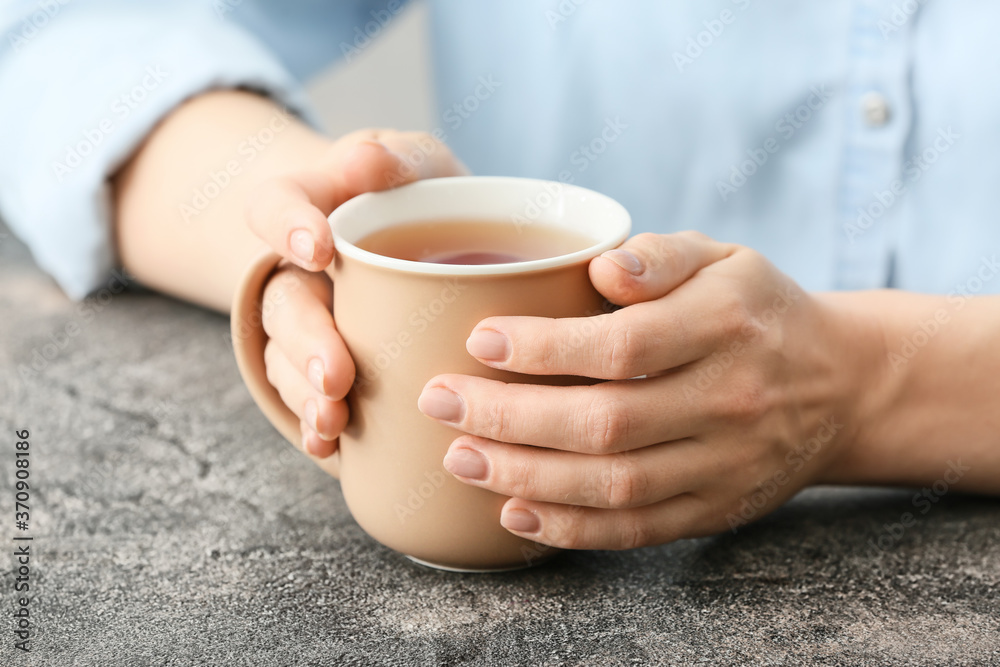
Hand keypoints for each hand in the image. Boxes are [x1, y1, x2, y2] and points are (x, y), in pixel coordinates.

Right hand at [251, 129, 467, 456]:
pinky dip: (314, 423)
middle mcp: (297, 271)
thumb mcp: (414, 161)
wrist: (423, 243)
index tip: (320, 247)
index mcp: (308, 208)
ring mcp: (308, 323)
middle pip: (283, 304)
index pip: (274, 206)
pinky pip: (306, 398)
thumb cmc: (415, 195)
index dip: (287, 227)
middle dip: (305, 340)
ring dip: (304, 393)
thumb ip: (394, 158)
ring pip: (286, 360)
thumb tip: (367, 163)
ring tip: (331, 422)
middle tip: (334, 372)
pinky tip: (331, 449)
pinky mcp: (324, 366)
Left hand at [417, 232, 871, 548]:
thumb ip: (661, 256)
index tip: (479, 339)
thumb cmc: (757, 312)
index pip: (624, 345)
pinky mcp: (716, 508)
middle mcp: (729, 400)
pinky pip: (637, 530)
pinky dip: (570, 528)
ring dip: (525, 475)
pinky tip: (514, 511)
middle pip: (606, 423)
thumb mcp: (724, 258)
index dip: (544, 348)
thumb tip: (600, 267)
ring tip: (459, 456)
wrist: (840, 386)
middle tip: (441, 400)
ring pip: (613, 485)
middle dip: (510, 416)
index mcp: (726, 326)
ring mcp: (725, 464)